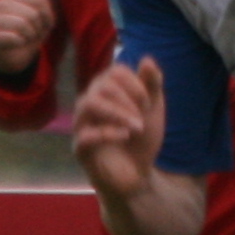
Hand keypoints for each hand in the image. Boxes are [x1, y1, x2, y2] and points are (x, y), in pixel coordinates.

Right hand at [0, 0, 55, 80]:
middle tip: (32, 33)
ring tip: (25, 38)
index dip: (45, 15)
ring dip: (29, 35)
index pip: (39, 1)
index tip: (40, 22)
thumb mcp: (44, 17)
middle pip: (32, 13)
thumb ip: (42, 1)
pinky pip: (13, 37)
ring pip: (22, 24)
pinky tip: (17, 43)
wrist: (18, 56)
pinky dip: (20, 43)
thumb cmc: (31, 32)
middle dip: (37, 27)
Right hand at [71, 57, 165, 200]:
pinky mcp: (80, 149)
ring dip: (117, 112)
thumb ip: (152, 85)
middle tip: (144, 116)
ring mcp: (83, 126)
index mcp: (107, 91)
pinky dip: (107, 133)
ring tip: (137, 126)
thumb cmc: (141, 138)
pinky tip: (125, 136)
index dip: (134, 83)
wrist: (138, 175)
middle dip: (127, 98)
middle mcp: (90, 103)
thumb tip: (147, 59)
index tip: (148, 102)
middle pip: (101, 85)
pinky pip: (85, 135)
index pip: (114, 72)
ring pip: (88, 104)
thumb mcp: (153, 110)